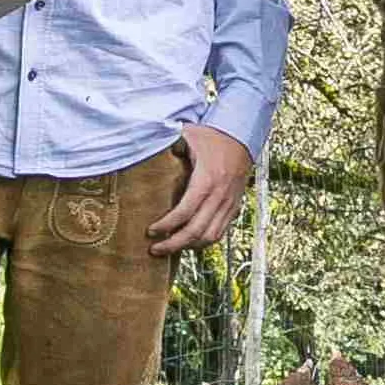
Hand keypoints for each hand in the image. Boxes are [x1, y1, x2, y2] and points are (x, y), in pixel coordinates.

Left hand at [147, 124, 253, 253]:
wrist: (241, 135)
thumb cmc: (212, 136)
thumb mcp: (188, 135)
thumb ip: (167, 144)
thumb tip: (143, 149)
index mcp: (206, 180)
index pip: (184, 212)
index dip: (166, 226)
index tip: (150, 231)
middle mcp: (220, 196)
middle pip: (196, 231)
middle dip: (174, 244)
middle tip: (155, 249)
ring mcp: (229, 203)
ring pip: (210, 236)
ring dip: (189, 246)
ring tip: (170, 248)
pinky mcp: (234, 206)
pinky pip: (221, 232)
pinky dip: (204, 242)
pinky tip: (190, 242)